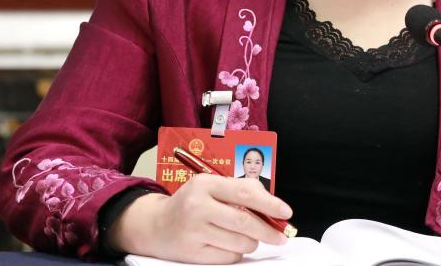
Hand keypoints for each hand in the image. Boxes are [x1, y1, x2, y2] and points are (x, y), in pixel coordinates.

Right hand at [107, 174, 292, 263]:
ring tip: (246, 236)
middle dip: (268, 231)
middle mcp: (197, 207)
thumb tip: (270, 202)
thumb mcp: (211, 186)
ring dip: (251, 242)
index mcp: (205, 184)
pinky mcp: (192, 253)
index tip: (286, 212)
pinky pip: (228, 256)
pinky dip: (236, 251)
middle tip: (280, 236)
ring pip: (240, 242)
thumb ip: (239, 190)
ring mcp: (194, 231)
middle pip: (244, 222)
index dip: (269, 203)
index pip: (245, 193)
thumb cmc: (191, 203)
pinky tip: (228, 243)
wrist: (155, 225)